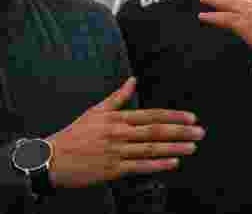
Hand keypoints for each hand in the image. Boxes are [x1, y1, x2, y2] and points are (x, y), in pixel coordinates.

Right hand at [46, 77, 203, 188]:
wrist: (51, 159)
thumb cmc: (75, 134)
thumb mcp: (95, 111)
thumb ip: (117, 97)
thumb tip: (133, 80)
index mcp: (116, 119)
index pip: (151, 115)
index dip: (173, 116)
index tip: (191, 117)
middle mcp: (118, 134)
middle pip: (155, 132)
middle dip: (181, 132)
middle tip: (200, 132)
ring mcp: (116, 153)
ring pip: (150, 149)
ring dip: (174, 148)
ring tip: (192, 148)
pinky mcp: (111, 170)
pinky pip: (139, 167)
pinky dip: (157, 165)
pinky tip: (173, 163)